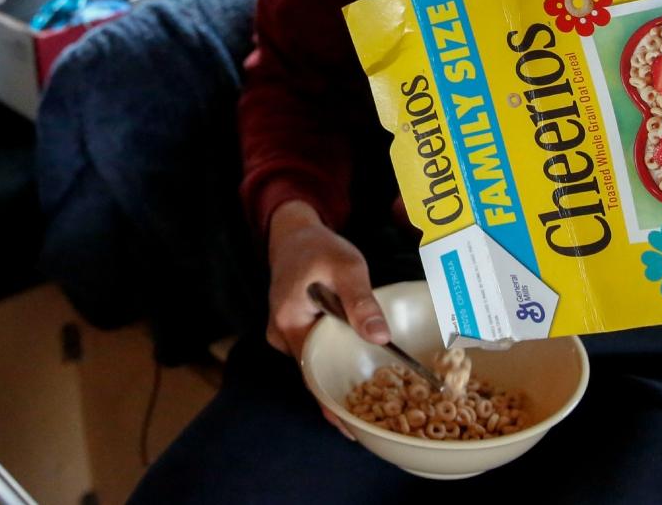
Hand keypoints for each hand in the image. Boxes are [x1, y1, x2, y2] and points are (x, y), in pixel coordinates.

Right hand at [265, 200, 389, 436]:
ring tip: (370, 408)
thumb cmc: (319, 247)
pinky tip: (357, 374)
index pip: (311, 375)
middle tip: (370, 424)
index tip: (350, 429)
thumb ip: (360, 301)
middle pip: (313, 376)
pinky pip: (317, 353)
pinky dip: (335, 363)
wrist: (294, 233)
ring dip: (338, 382)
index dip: (330, 405)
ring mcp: (288, 334)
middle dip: (338, 400)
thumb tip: (379, 338)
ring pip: (315, 366)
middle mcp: (283, 336)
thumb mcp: (346, 266)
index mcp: (289, 324)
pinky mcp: (298, 329)